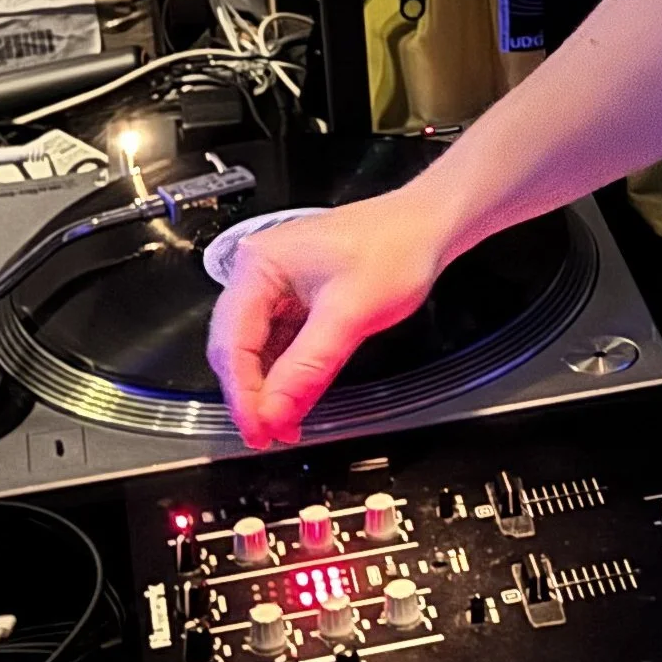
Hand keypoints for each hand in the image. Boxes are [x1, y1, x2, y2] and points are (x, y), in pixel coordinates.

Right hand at [206, 188, 457, 449]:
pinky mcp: (296, 298)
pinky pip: (280, 343)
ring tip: (283, 425)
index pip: (233, 342)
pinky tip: (296, 400)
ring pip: (257, 349)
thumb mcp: (351, 315)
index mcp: (259, 266)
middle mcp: (257, 273)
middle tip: (266, 435)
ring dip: (269, 389)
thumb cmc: (395, 251)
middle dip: (252, 395)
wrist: (427, 226)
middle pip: (236, 347)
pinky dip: (286, 373)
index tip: (257, 430)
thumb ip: (307, 367)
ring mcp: (276, 286)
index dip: (242, 394)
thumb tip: (275, 413)